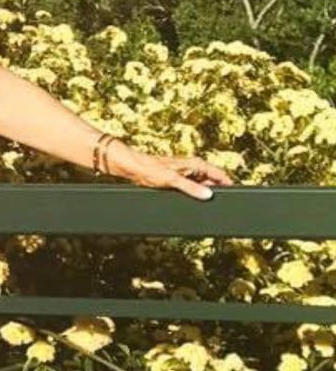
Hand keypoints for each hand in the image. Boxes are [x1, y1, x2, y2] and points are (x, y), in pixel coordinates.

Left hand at [110, 143, 235, 200]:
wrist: (133, 168)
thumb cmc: (150, 169)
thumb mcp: (173, 181)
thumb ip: (192, 188)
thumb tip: (208, 195)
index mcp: (196, 164)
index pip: (220, 174)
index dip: (229, 185)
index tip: (237, 195)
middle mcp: (193, 168)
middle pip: (212, 182)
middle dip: (215, 192)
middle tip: (219, 206)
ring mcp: (186, 174)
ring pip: (201, 186)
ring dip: (202, 194)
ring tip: (203, 205)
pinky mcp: (178, 180)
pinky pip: (191, 189)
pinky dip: (193, 195)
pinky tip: (191, 202)